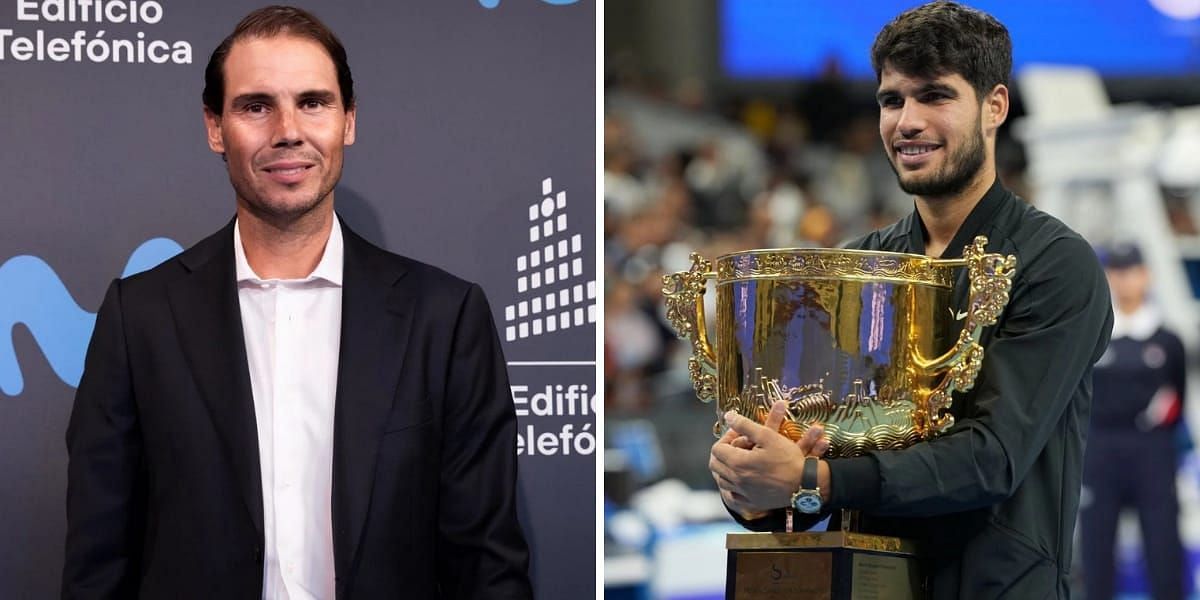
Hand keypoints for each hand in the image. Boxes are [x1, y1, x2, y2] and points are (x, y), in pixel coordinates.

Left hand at [710, 401, 829, 516]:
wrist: (805, 484)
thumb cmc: (788, 459)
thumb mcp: (768, 436)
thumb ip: (745, 425)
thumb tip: (729, 416)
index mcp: (738, 463)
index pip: (717, 449)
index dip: (725, 438)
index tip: (738, 434)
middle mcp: (737, 480)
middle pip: (715, 465)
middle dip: (722, 453)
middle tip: (735, 446)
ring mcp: (744, 493)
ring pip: (722, 481)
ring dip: (725, 469)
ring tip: (738, 460)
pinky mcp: (752, 502)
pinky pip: (733, 496)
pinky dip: (732, 487)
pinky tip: (741, 480)